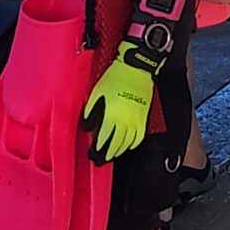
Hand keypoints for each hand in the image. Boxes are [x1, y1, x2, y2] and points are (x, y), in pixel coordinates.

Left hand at [83, 40, 158, 162]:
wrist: (136, 68)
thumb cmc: (114, 78)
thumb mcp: (97, 93)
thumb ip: (91, 112)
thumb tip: (86, 126)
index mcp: (111, 114)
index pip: (103, 138)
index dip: (97, 149)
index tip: (92, 155)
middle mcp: (124, 121)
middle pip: (116, 144)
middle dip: (107, 154)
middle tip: (100, 160)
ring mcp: (135, 120)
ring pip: (127, 142)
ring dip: (119, 151)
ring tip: (112, 155)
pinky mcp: (143, 117)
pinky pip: (138, 136)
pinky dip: (132, 144)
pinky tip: (127, 146)